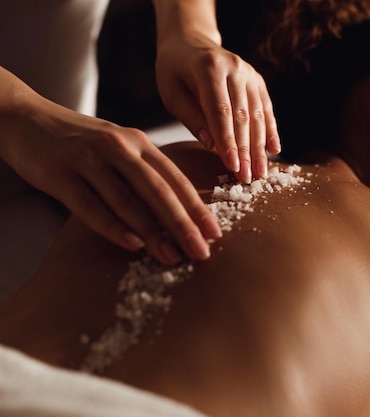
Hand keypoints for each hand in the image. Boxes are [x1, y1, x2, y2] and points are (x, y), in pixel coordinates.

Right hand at [4, 100, 220, 265]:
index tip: (215, 234)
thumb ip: (145, 173)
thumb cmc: (81, 142)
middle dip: (183, 225)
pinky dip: (113, 226)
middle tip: (202, 252)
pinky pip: (90, 206)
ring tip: (172, 257)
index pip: (175, 179)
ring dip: (153, 232)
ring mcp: (89, 160)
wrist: (25, 118)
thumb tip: (178, 211)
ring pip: (128, 201)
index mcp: (139, 143)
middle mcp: (119, 148)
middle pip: (159, 191)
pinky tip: (132, 244)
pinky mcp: (61, 174)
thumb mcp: (119, 148)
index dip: (197, 207)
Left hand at [155, 33, 280, 183]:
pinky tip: (274, 151)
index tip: (232, 166)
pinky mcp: (258, 81)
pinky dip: (270, 131)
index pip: (221, 112)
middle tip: (247, 178)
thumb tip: (213, 145)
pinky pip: (266, 109)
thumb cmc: (176, 71)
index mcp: (209, 68)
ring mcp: (250, 74)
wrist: (191, 43)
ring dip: (260, 147)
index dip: (228, 141)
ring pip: (258, 115)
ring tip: (260, 172)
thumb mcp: (172, 94)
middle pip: (243, 116)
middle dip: (246, 151)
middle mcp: (235, 68)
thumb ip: (192, 118)